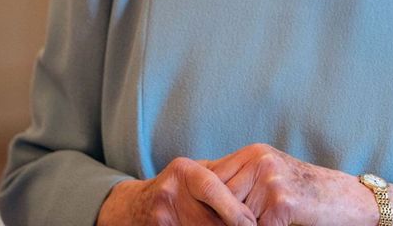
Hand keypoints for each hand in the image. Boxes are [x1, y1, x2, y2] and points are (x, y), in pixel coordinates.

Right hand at [97, 158, 256, 225]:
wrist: (136, 207)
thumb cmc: (178, 188)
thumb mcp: (194, 174)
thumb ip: (222, 177)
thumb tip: (257, 188)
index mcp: (184, 172)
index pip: (212, 189)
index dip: (235, 210)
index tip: (251, 223)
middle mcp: (171, 192)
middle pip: (211, 219)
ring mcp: (162, 216)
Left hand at [206, 144, 371, 225]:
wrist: (344, 199)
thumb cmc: (304, 191)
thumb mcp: (269, 173)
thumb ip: (240, 178)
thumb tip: (200, 185)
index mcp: (253, 153)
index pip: (212, 174)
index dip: (203, 196)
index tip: (196, 211)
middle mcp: (259, 161)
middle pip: (219, 194)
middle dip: (216, 214)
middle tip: (209, 222)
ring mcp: (271, 181)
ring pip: (235, 213)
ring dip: (236, 225)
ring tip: (250, 222)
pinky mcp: (282, 203)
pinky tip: (271, 225)